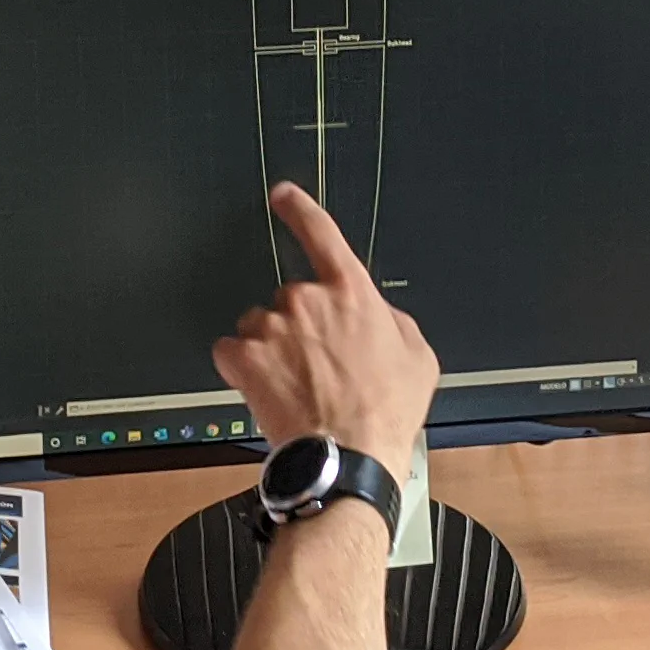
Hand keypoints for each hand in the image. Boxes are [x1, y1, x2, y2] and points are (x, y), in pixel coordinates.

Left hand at [213, 183, 437, 477]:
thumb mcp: (418, 357)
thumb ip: (392, 321)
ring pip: (259, 325)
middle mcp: (308, 300)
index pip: (322, 234)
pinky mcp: (244, 358)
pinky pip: (231, 351)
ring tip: (295, 385)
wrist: (349, 454)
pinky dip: (243, 368)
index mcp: (352, 293)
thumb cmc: (386, 411)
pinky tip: (268, 391)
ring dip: (271, 348)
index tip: (283, 196)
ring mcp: (272, 327)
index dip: (301, 210)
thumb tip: (378, 315)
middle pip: (290, 297)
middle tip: (317, 365)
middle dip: (298, 325)